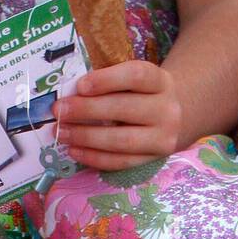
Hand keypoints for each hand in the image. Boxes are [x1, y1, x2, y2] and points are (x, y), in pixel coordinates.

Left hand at [52, 60, 182, 170]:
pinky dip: (95, 158)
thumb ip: (109, 81)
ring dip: (86, 137)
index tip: (80, 85)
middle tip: (59, 111)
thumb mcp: (135, 80)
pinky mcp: (154, 159)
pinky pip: (121, 162)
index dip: (107, 80)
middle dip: (87, 110)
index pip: (136, 76)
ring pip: (122, 140)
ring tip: (61, 133)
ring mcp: (163, 138)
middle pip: (125, 108)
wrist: (178, 116)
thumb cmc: (144, 93)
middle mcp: (167, 109)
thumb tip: (69, 93)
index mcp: (160, 81)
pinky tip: (74, 150)